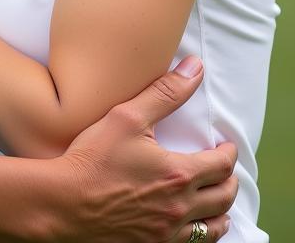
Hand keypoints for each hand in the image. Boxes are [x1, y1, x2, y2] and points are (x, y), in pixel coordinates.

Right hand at [55, 57, 236, 242]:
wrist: (64, 203)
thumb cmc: (93, 158)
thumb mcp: (127, 116)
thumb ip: (165, 92)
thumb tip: (195, 68)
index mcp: (178, 173)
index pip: (221, 165)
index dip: (228, 153)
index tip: (226, 146)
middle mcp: (179, 207)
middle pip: (224, 196)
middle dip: (230, 179)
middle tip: (225, 169)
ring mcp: (167, 232)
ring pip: (214, 227)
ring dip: (222, 210)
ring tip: (219, 199)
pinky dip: (205, 234)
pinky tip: (198, 227)